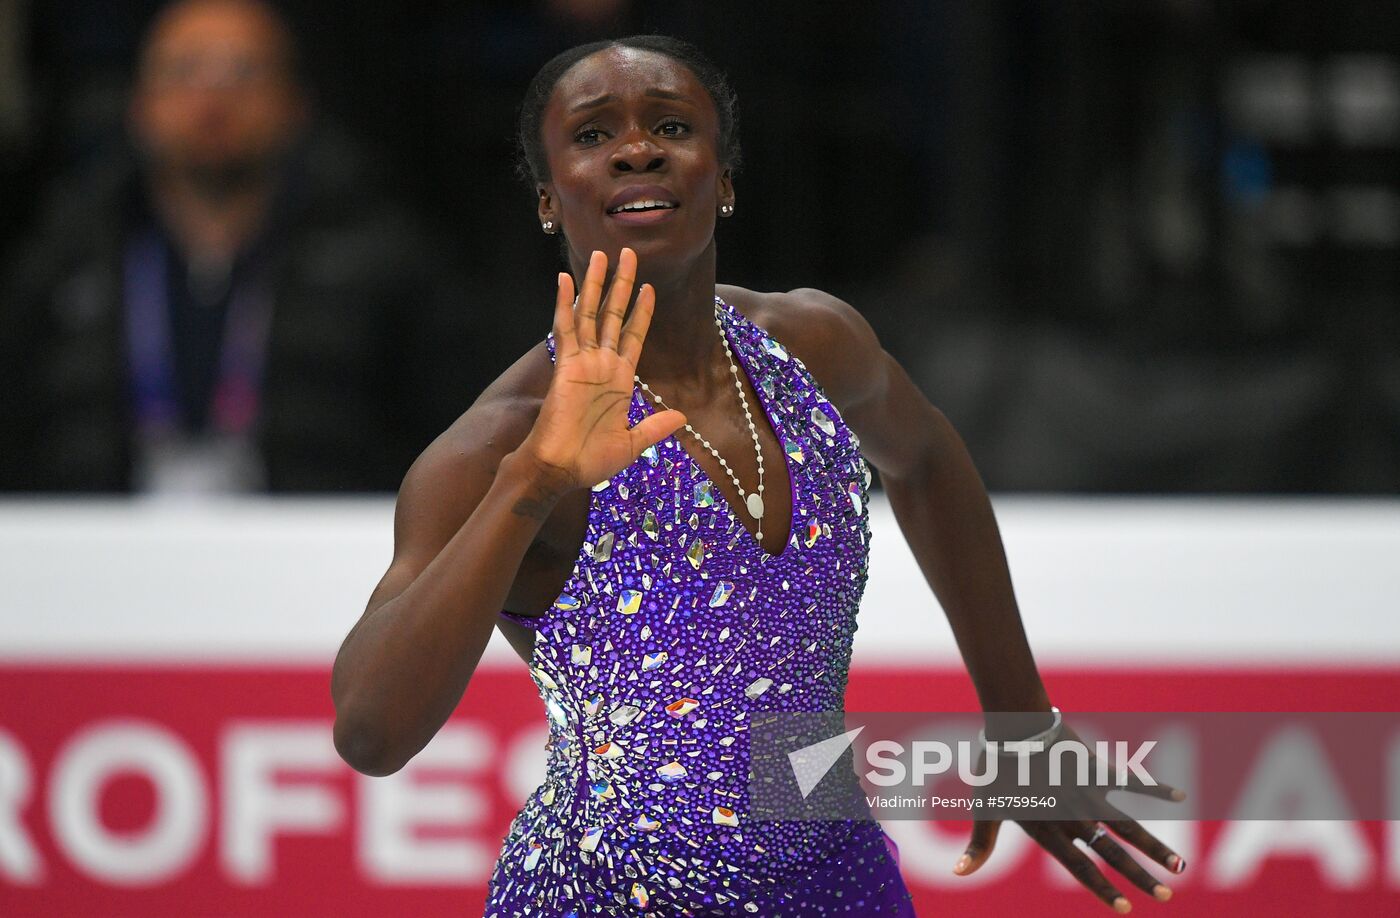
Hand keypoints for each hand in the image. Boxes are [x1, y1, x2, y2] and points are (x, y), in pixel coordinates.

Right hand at [515, 247, 685, 490]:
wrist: (561, 470)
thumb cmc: (591, 460)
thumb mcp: (632, 443)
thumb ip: (655, 427)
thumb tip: (681, 417)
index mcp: (619, 379)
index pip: (632, 336)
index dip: (641, 312)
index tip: (649, 288)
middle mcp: (602, 364)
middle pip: (612, 314)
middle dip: (621, 284)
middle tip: (627, 254)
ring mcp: (583, 362)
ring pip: (590, 313)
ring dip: (595, 283)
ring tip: (601, 255)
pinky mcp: (565, 364)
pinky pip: (566, 328)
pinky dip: (565, 303)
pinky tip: (566, 279)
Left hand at [953, 724, 1187, 912]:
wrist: (1014, 723)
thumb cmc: (996, 767)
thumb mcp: (985, 808)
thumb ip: (979, 845)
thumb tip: (957, 875)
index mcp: (1049, 829)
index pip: (1080, 868)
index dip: (1103, 890)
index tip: (1126, 910)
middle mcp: (1074, 815)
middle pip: (1113, 853)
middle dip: (1140, 877)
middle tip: (1166, 896)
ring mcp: (1089, 792)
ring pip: (1129, 826)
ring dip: (1155, 847)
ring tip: (1180, 867)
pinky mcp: (1097, 769)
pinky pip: (1132, 781)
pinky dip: (1155, 788)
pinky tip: (1179, 796)